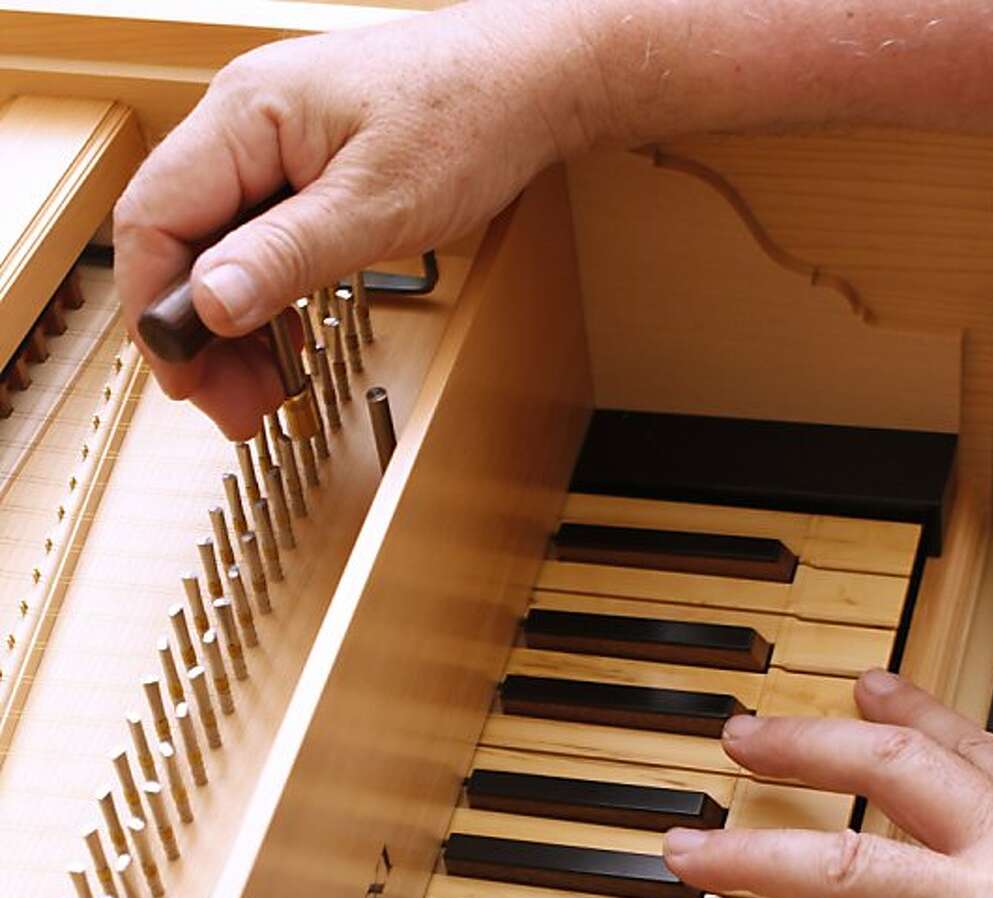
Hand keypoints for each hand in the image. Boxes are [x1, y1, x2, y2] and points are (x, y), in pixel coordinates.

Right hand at [113, 4, 597, 437]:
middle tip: (235, 406)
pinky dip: (262, 299)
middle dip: (197, 332)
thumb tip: (210, 304)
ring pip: (213, 249)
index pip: (154, 217)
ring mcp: (268, 144)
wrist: (524, 82)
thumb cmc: (466, 118)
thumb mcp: (375, 206)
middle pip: (177, 239)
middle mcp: (242, 122)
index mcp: (246, 114)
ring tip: (264, 389)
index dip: (156, 309)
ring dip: (231, 326)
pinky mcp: (297, 169)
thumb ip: (287, 256)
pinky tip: (284, 343)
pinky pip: (252, 240)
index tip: (188, 380)